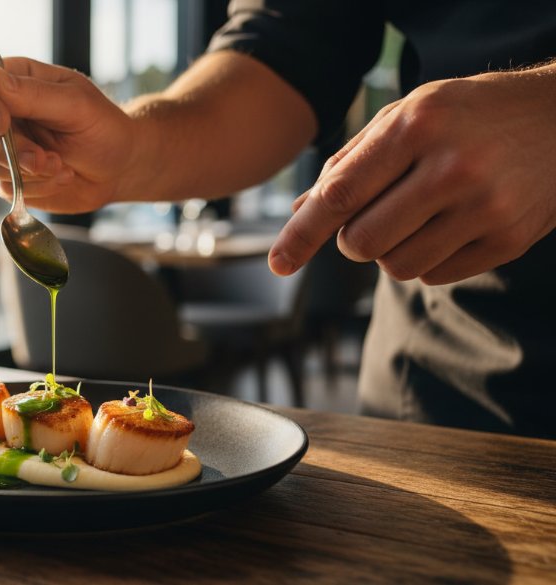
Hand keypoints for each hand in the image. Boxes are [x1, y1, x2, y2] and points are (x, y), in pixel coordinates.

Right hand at [0, 56, 134, 212]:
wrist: (118, 167)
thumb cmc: (101, 126)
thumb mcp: (75, 104)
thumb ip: (32, 93)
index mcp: (12, 81)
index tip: (2, 123)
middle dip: (6, 149)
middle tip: (45, 158)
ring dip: (21, 170)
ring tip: (60, 166)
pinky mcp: (5, 177)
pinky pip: (1, 186)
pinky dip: (34, 186)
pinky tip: (60, 177)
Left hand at [269, 64, 555, 284]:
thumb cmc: (464, 115)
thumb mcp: (406, 115)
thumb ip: (350, 161)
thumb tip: (301, 211)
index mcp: (417, 127)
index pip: (342, 194)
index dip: (303, 233)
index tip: (279, 263)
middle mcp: (453, 168)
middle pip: (363, 243)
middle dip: (352, 240)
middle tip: (369, 219)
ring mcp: (486, 207)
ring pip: (397, 267)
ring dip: (390, 251)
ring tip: (416, 215)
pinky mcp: (508, 240)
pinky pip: (434, 276)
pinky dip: (427, 259)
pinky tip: (449, 223)